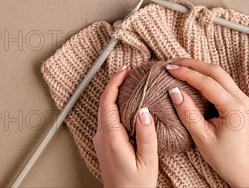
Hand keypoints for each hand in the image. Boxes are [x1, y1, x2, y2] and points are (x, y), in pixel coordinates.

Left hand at [93, 66, 158, 187]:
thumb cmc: (135, 186)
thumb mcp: (148, 161)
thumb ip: (146, 135)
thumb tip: (144, 111)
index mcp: (111, 138)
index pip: (108, 103)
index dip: (114, 84)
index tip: (124, 72)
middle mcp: (102, 137)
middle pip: (104, 103)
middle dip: (114, 85)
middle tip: (128, 73)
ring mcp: (101, 140)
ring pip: (104, 110)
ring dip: (114, 95)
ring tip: (129, 85)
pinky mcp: (104, 144)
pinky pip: (107, 118)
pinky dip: (115, 106)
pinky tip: (127, 104)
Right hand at [166, 58, 248, 187]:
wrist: (243, 169)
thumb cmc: (224, 157)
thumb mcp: (202, 137)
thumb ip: (188, 113)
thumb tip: (174, 91)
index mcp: (233, 107)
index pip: (207, 82)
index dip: (186, 73)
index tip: (168, 69)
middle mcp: (240, 98)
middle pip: (215, 71)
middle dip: (192, 64)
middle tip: (172, 63)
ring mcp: (241, 98)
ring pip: (219, 73)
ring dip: (198, 67)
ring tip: (179, 66)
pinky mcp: (238, 100)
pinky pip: (221, 80)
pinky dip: (205, 74)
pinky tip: (191, 75)